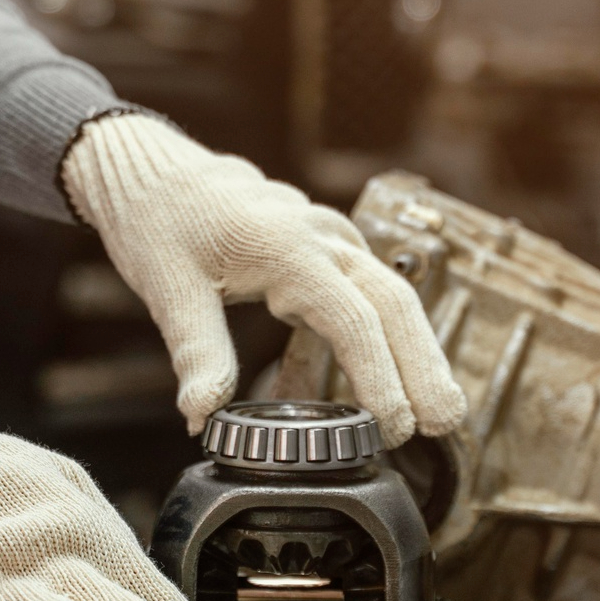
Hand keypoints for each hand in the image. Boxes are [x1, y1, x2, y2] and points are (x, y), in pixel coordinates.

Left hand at [62, 113, 466, 444]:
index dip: (378, 375)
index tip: (393, 425)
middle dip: (423, 366)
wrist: (157, 175)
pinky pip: (363, 299)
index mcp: (286, 245)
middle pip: (395, 303)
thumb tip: (202, 416)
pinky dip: (374, 345)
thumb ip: (196, 352)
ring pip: (392, 297)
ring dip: (414, 354)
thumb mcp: (168, 289)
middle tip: (442, 423)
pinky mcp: (328, 253)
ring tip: (433, 414)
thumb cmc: (159, 222)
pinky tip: (368, 393)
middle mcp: (322, 237)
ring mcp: (331, 240)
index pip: (353, 317)